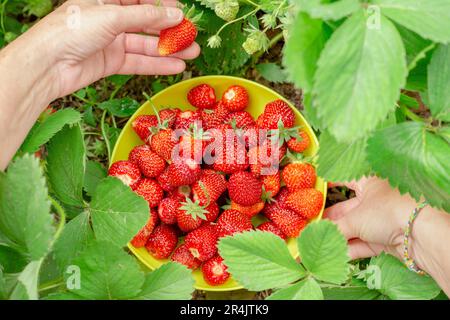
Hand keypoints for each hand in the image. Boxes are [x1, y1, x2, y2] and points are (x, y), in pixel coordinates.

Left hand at [22, 0, 199, 98]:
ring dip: (169, 49)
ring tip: (192, 53)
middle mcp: (109, 18)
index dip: (161, 4)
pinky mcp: (111, 62)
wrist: (48, 65)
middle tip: (191, 36)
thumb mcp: (113, 16)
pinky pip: (139, 62)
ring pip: (145, 44)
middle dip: (169, 29)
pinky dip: (157, 65)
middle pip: (146, 22)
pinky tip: (177, 67)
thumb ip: (146, 17)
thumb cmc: (73, 30)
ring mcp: (111, 41)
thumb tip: (176, 14)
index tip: (181, 12)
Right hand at [326, 176, 449, 294]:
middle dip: (329, 220)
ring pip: (353, 228)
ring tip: (318, 243)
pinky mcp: (385, 239)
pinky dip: (348, 248)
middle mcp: (375, 200)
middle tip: (310, 227)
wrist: (420, 235)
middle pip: (346, 210)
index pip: (346, 179)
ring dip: (337, 237)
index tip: (314, 189)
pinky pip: (362, 243)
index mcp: (369, 183)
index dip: (330, 183)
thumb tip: (315, 233)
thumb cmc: (386, 212)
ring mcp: (381, 221)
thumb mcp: (354, 219)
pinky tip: (333, 254)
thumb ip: (334, 228)